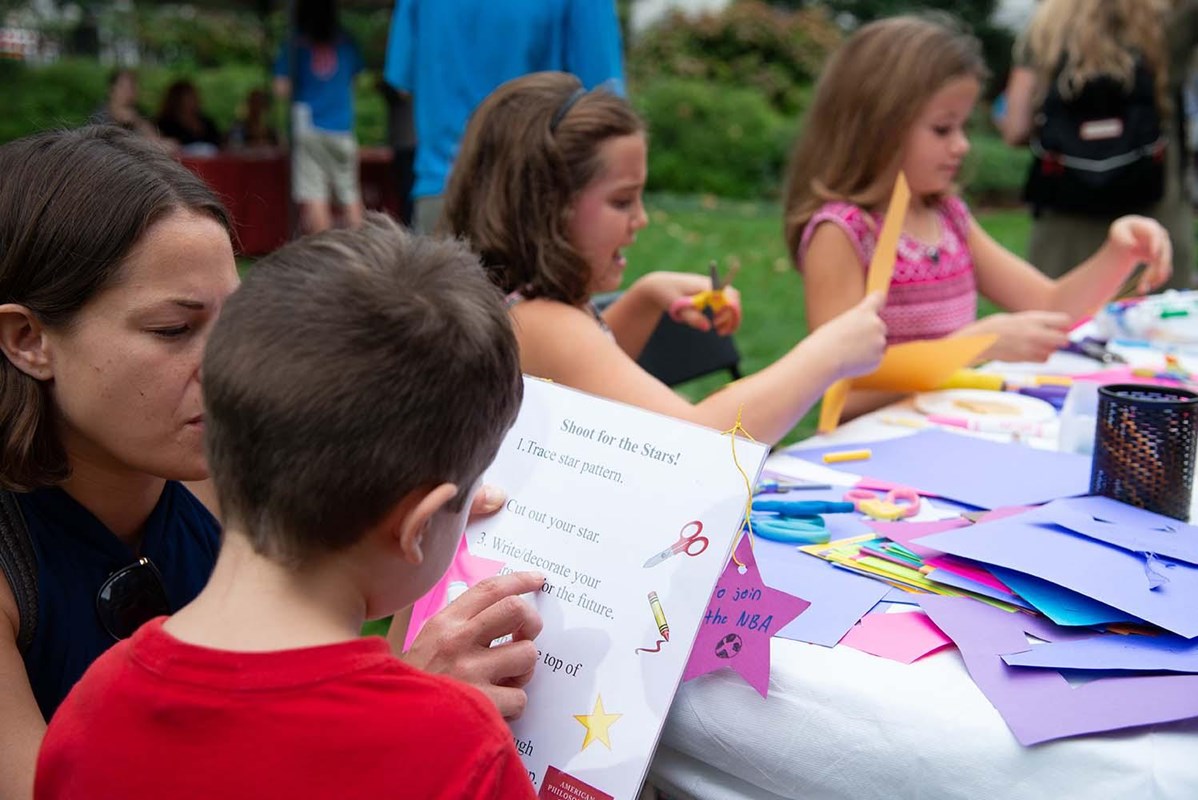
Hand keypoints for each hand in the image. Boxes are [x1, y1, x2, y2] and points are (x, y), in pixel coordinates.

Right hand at [402, 571, 544, 718]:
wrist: (392, 726)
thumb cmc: (413, 686)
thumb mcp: (426, 644)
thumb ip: (458, 626)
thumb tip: (500, 612)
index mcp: (443, 624)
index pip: (489, 589)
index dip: (519, 580)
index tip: (537, 579)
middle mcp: (457, 642)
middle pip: (516, 610)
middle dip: (530, 622)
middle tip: (524, 636)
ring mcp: (470, 673)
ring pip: (527, 654)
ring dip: (523, 670)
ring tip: (505, 681)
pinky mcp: (482, 705)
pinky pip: (520, 698)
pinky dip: (513, 705)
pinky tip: (494, 708)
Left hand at [650, 271, 741, 334]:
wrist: (659, 285)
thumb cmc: (667, 294)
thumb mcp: (677, 307)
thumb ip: (692, 317)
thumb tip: (707, 328)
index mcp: (705, 285)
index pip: (727, 296)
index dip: (726, 312)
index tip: (715, 324)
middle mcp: (712, 285)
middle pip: (733, 298)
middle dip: (732, 316)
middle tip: (722, 332)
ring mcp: (712, 288)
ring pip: (731, 300)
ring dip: (730, 317)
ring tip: (722, 332)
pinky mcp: (710, 294)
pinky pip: (725, 302)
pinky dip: (726, 315)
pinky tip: (719, 327)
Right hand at [810, 291, 887, 378]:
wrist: (823, 360)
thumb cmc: (825, 341)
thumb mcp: (841, 323)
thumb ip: (858, 324)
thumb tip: (870, 335)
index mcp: (864, 311)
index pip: (879, 298)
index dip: (878, 302)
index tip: (877, 304)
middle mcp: (876, 324)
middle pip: (880, 326)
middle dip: (871, 333)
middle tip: (852, 340)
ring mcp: (879, 342)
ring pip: (879, 344)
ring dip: (869, 348)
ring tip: (849, 351)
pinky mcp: (878, 358)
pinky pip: (876, 358)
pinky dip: (866, 360)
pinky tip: (852, 360)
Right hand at [972, 310, 1070, 362]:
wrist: (978, 342)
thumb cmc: (994, 328)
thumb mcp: (1016, 318)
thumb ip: (1034, 322)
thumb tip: (1051, 326)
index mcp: (1032, 319)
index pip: (1064, 320)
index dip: (1065, 324)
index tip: (1062, 326)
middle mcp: (1034, 333)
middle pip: (1063, 339)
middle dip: (1062, 339)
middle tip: (1057, 338)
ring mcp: (1030, 347)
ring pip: (1053, 351)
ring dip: (1050, 349)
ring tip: (1039, 345)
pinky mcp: (1026, 358)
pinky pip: (1044, 359)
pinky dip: (1042, 357)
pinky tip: (1032, 352)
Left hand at [1106, 216, 1171, 292]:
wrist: (1128, 238)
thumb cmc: (1122, 232)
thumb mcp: (1117, 230)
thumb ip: (1122, 236)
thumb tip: (1132, 245)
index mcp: (1150, 228)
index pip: (1156, 235)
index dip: (1156, 244)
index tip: (1153, 253)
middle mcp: (1161, 239)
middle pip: (1163, 254)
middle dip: (1158, 268)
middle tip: (1151, 280)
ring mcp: (1163, 250)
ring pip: (1163, 266)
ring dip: (1154, 278)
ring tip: (1141, 289)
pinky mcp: (1161, 260)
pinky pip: (1161, 272)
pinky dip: (1153, 281)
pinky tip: (1143, 288)